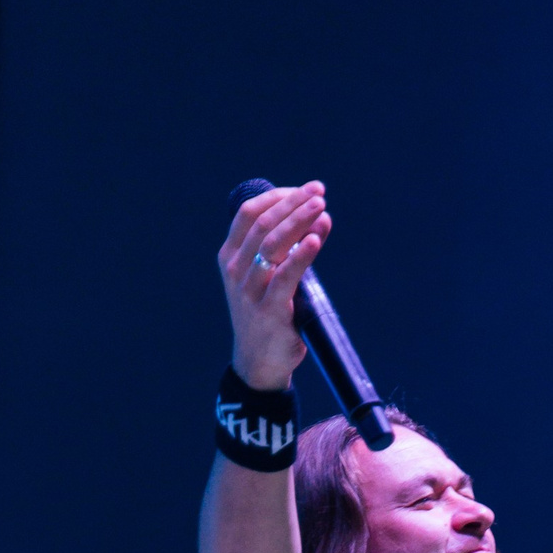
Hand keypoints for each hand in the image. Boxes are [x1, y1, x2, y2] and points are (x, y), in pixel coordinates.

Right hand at [218, 181, 330, 389]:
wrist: (259, 363)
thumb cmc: (268, 314)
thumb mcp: (269, 276)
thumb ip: (288, 249)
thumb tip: (320, 217)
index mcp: (230, 256)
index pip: (250, 213)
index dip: (278, 197)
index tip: (305, 190)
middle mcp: (235, 269)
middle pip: (263, 224)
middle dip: (293, 203)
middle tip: (319, 192)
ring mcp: (249, 290)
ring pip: (272, 244)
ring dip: (299, 222)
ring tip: (321, 208)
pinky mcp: (268, 310)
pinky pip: (285, 277)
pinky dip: (301, 256)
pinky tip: (316, 240)